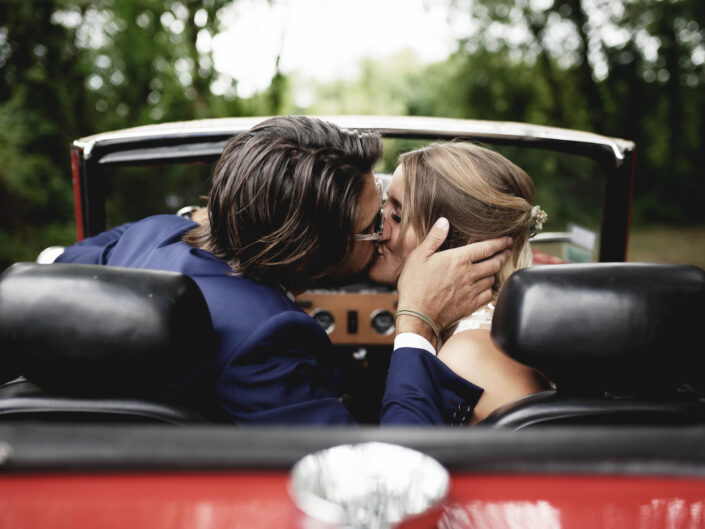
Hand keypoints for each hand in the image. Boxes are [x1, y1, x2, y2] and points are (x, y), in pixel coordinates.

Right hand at [395, 217, 510, 344]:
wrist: (417, 316)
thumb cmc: (414, 286)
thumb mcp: (418, 257)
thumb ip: (434, 238)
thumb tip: (444, 222)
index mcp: (458, 260)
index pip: (486, 248)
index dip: (500, 243)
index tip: (507, 240)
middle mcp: (469, 275)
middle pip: (494, 263)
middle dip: (502, 256)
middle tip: (506, 252)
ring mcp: (471, 291)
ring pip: (492, 279)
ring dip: (494, 272)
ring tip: (494, 268)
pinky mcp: (471, 306)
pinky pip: (488, 296)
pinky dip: (490, 290)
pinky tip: (486, 288)